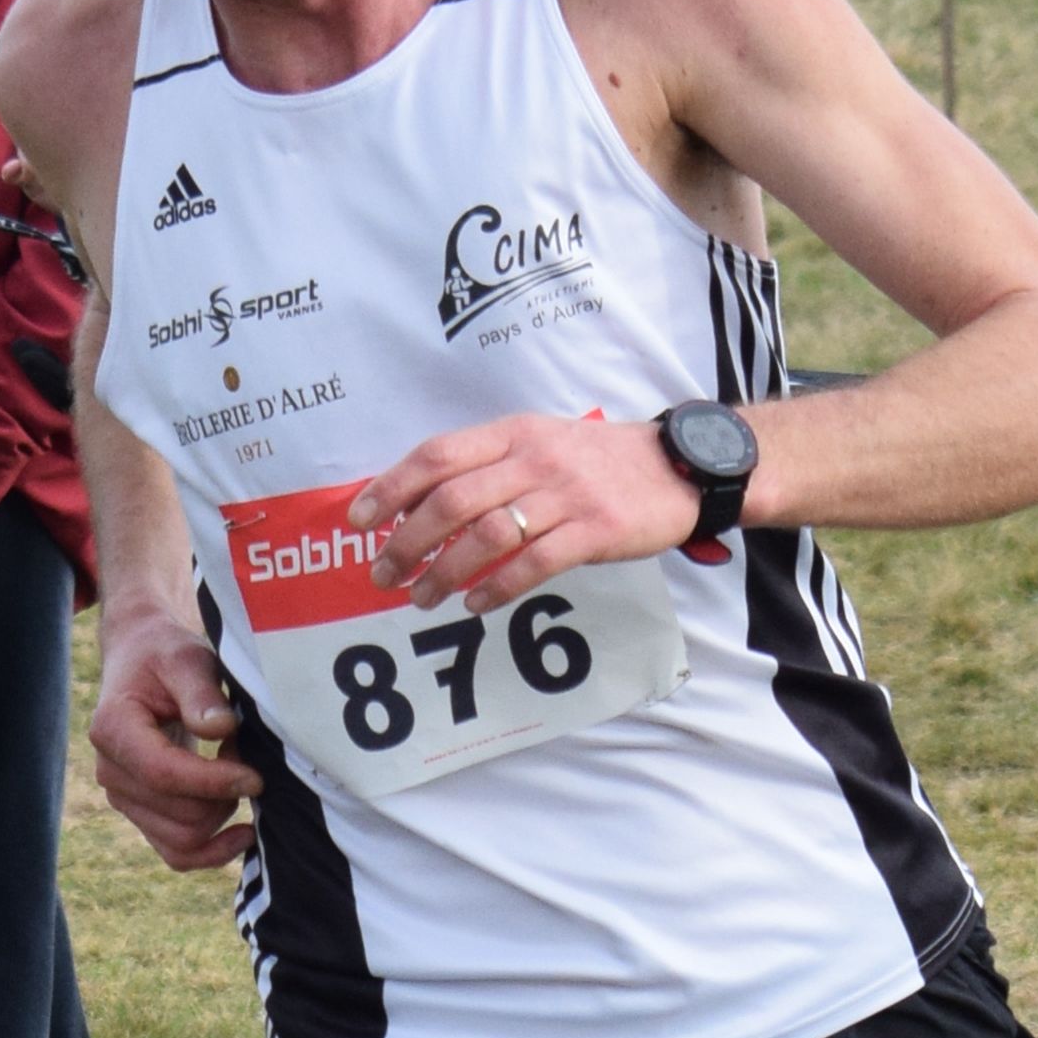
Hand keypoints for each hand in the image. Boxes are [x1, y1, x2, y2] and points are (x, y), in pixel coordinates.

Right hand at [92, 608, 258, 871]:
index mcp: (114, 728)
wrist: (140, 666)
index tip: (257, 778)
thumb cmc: (165, 657)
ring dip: (223, 816)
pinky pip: (178, 855)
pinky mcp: (141, 815)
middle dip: (225, 796)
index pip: (164, 773)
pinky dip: (214, 850)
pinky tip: (244, 832)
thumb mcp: (187, 659)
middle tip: (249, 760)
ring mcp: (123, 798)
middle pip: (179, 815)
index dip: (214, 782)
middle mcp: (111, 771)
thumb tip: (221, 730)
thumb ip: (202, 692)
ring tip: (240, 776)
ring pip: (182, 841)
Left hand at [344, 406, 708, 608]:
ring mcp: (566, 494)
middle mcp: (534, 458)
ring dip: (444, 571)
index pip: (437, 455)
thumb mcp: (543, 442)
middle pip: (452, 500)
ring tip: (422, 598)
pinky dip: (497, 588)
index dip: (392, 487)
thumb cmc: (600, 461)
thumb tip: (425, 503)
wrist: (679, 466)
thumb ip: (490, 465)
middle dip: (406, 542)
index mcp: (514, 433)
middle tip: (383, 574)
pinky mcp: (596, 530)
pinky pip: (534, 563)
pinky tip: (474, 605)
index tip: (359, 519)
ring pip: (487, 535)